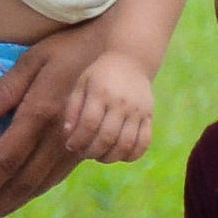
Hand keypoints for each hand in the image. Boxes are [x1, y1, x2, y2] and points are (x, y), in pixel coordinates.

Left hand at [0, 36, 98, 217]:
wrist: (123, 54)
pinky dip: (37, 191)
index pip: (7, 160)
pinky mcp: (88, 147)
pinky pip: (58, 176)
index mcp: (41, 113)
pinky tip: (22, 197)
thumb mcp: (33, 59)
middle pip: (24, 181)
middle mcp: (60, 136)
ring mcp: (77, 144)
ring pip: (43, 184)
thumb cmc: (70, 49)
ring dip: (15, 203)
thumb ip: (5, 89)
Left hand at [43, 34, 162, 171]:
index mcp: (101, 93)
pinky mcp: (149, 116)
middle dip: (92, 151)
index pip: (89, 125)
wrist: (132, 60)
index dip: (78, 140)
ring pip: (126, 144)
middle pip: (107, 137)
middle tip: (84, 153)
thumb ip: (73, 109)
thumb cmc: (100, 75)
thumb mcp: (82, 84)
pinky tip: (119, 155)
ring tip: (99, 156)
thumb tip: (68, 135)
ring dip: (110, 157)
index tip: (71, 146)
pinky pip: (144, 142)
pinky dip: (132, 155)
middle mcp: (121, 103)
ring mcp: (137, 111)